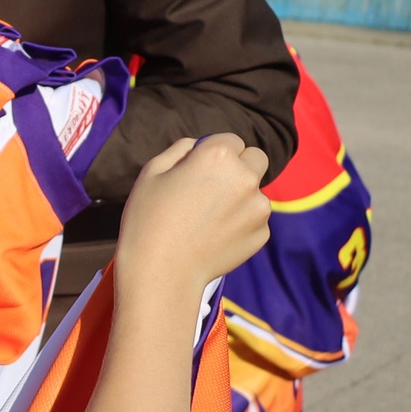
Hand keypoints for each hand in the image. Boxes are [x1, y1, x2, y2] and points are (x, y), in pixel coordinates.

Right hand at [115, 135, 269, 296]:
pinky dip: (240, 223)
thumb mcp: (151, 173)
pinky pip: (255, 219)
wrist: (162, 271)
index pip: (230, 140)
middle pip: (255, 158)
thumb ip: (179, 150)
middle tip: (213, 188)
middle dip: (239, 167)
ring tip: (209, 219)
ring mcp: (258, 207)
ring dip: (240, 197)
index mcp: (218, 156)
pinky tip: (215, 236)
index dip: (214, 152)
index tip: (200, 169)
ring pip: (255, 191)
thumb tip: (197, 145)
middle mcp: (246, 176)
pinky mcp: (262, 233)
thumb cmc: (149, 219)